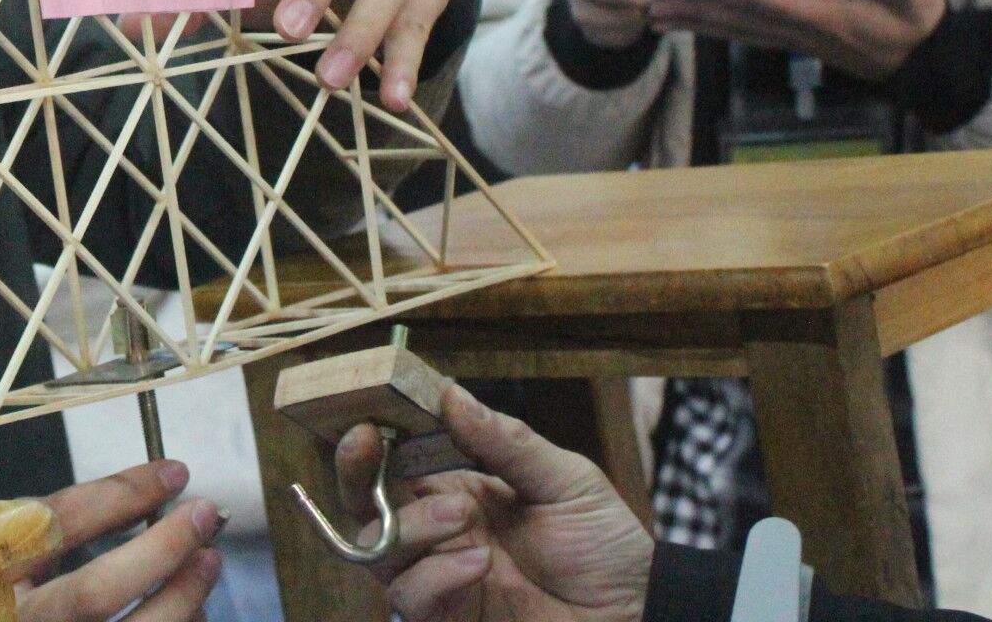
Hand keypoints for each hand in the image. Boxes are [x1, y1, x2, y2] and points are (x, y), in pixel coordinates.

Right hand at [17, 462, 225, 621]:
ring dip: (182, 595)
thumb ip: (64, 522)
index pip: (60, 522)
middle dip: (161, 549)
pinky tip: (190, 608)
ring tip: (207, 562)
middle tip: (204, 514)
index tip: (173, 473)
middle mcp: (23, 618)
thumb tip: (149, 496)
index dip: (122, 494)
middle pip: (97, 592)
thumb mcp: (13, 541)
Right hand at [336, 385, 650, 621]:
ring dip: (412, 526)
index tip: (369, 410)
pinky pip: (410, 595)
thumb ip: (507, 442)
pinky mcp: (447, 616)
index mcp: (462, 489)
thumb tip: (450, 393)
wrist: (636, 616)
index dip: (376, 433)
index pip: (401, 457)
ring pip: (378, 545)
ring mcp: (441, 574)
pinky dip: (435, 575)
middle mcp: (441, 530)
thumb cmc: (607, 546)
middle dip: (355, 469)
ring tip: (463, 520)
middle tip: (365, 442)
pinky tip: (477, 566)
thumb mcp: (566, 480)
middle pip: (367, 500)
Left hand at [650, 0, 944, 80]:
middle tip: (653, 1)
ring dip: (694, 21)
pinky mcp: (788, 39)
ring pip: (734, 29)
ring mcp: (791, 37)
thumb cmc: (916, 26)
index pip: (781, 1)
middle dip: (697, 9)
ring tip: (654, 13)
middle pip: (741, 19)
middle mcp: (801, 30)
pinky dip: (711, 26)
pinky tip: (684, 22)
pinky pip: (742, 33)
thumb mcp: (921, 1)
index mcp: (828, 17)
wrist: (918, 65)